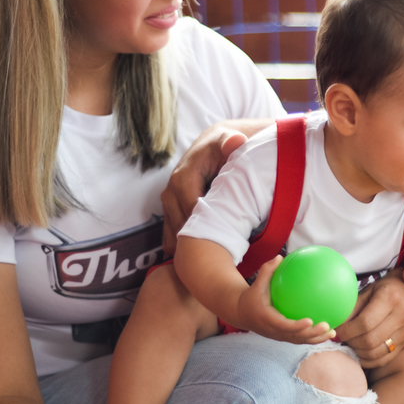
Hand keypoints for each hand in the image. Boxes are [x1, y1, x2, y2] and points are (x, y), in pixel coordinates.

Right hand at [161, 124, 248, 254]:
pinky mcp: (172, 211)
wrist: (212, 145)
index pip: (191, 209)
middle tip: (217, 258)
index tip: (223, 240)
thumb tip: (235, 141)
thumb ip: (230, 142)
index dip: (206, 226)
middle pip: (180, 225)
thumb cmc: (222, 146)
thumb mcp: (227, 140)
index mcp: (182, 177)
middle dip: (197, 241)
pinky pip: (171, 235)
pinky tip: (196, 260)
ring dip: (189, 248)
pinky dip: (182, 248)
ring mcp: (169, 203)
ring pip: (173, 233)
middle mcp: (170, 191)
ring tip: (207, 263)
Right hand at [235, 257, 335, 344]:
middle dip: (312, 333)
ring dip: (317, 339)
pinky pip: (300, 338)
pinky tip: (327, 329)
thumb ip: (267, 271)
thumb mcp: (256, 284)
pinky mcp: (284, 337)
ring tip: (334, 333)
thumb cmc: (251, 296)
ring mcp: (280, 336)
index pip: (284, 326)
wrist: (241, 314)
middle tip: (327, 326)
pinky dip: (314, 336)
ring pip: (300, 341)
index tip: (309, 321)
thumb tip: (280, 256)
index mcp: (268, 320)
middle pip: (296, 337)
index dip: (297, 326)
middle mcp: (275, 331)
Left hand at [334, 268, 403, 368]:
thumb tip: (335, 326)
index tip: (338, 331)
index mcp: (391, 297)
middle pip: (370, 340)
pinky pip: (385, 358)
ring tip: (351, 344)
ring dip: (358, 352)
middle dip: (351, 342)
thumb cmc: (387, 288)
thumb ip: (352, 307)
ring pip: (377, 353)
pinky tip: (360, 352)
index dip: (347, 331)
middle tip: (343, 338)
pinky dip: (368, 360)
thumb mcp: (369, 290)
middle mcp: (403, 314)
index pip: (364, 323)